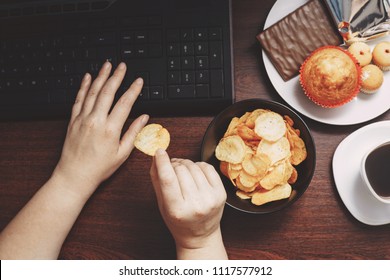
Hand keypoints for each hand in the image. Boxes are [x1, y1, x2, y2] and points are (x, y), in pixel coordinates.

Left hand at [53, 62, 148, 199]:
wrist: (75, 175)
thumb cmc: (99, 168)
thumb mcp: (122, 153)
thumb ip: (133, 133)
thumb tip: (144, 118)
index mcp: (110, 129)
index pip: (125, 103)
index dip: (133, 90)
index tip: (139, 81)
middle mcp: (96, 121)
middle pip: (108, 92)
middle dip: (117, 76)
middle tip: (122, 66)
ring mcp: (83, 119)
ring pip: (92, 92)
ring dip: (100, 76)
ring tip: (107, 65)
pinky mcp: (73, 120)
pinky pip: (78, 99)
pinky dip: (83, 86)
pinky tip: (87, 77)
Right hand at [150, 149, 227, 258]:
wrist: (200, 236)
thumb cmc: (178, 221)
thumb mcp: (162, 204)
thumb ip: (157, 179)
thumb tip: (156, 156)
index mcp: (177, 210)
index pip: (168, 179)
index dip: (162, 162)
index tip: (159, 151)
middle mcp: (196, 205)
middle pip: (181, 170)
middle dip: (173, 165)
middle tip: (171, 168)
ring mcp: (210, 199)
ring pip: (194, 167)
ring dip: (185, 165)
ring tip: (182, 172)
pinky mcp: (221, 194)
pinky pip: (207, 167)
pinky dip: (199, 166)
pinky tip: (195, 173)